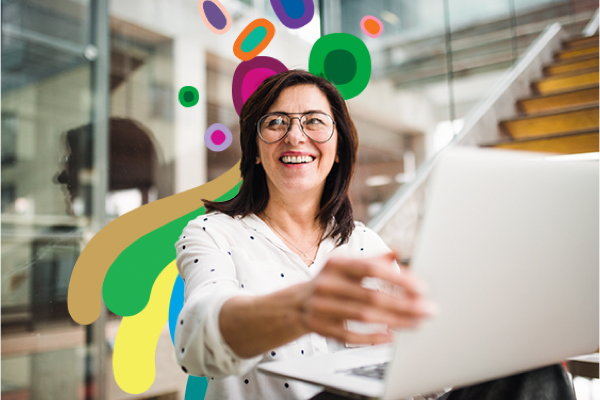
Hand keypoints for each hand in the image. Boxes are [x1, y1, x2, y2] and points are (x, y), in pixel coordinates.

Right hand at [296, 251, 435, 344]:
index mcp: (336, 265)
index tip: (420, 287)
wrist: (293, 305)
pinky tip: (391, 336)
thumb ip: (372, 260)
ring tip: (417, 322)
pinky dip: (372, 337)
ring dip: (395, 321)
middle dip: (404, 304)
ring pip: (364, 316)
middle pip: (371, 295)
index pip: (370, 269)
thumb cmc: (327, 283)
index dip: (397, 278)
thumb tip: (397, 252)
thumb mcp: (344, 266)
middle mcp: (327, 284)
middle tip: (428, 309)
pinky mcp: (321, 327)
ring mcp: (322, 307)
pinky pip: (350, 335)